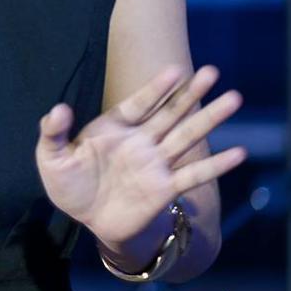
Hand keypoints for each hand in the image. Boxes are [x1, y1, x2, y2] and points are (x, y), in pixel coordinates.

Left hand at [34, 63, 247, 250]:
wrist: (88, 219)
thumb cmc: (69, 185)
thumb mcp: (51, 158)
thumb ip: (53, 132)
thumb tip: (59, 108)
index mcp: (114, 127)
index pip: (139, 103)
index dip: (156, 88)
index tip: (175, 70)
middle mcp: (140, 141)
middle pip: (170, 113)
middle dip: (191, 93)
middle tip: (212, 71)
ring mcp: (155, 163)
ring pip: (187, 136)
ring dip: (209, 119)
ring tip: (234, 99)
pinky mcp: (165, 187)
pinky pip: (193, 174)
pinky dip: (216, 165)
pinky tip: (239, 153)